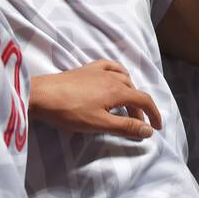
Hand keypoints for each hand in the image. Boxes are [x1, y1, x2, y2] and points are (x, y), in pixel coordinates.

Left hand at [29, 59, 162, 139]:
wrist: (41, 95)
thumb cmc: (69, 112)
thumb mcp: (99, 124)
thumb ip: (125, 127)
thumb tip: (149, 130)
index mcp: (118, 91)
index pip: (144, 100)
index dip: (154, 114)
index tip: (156, 128)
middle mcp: (112, 77)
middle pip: (134, 91)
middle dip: (140, 109)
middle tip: (138, 125)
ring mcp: (98, 71)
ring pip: (123, 79)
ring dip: (130, 93)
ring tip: (128, 106)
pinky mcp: (85, 69)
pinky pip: (109, 67)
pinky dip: (118, 72)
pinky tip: (116, 76)